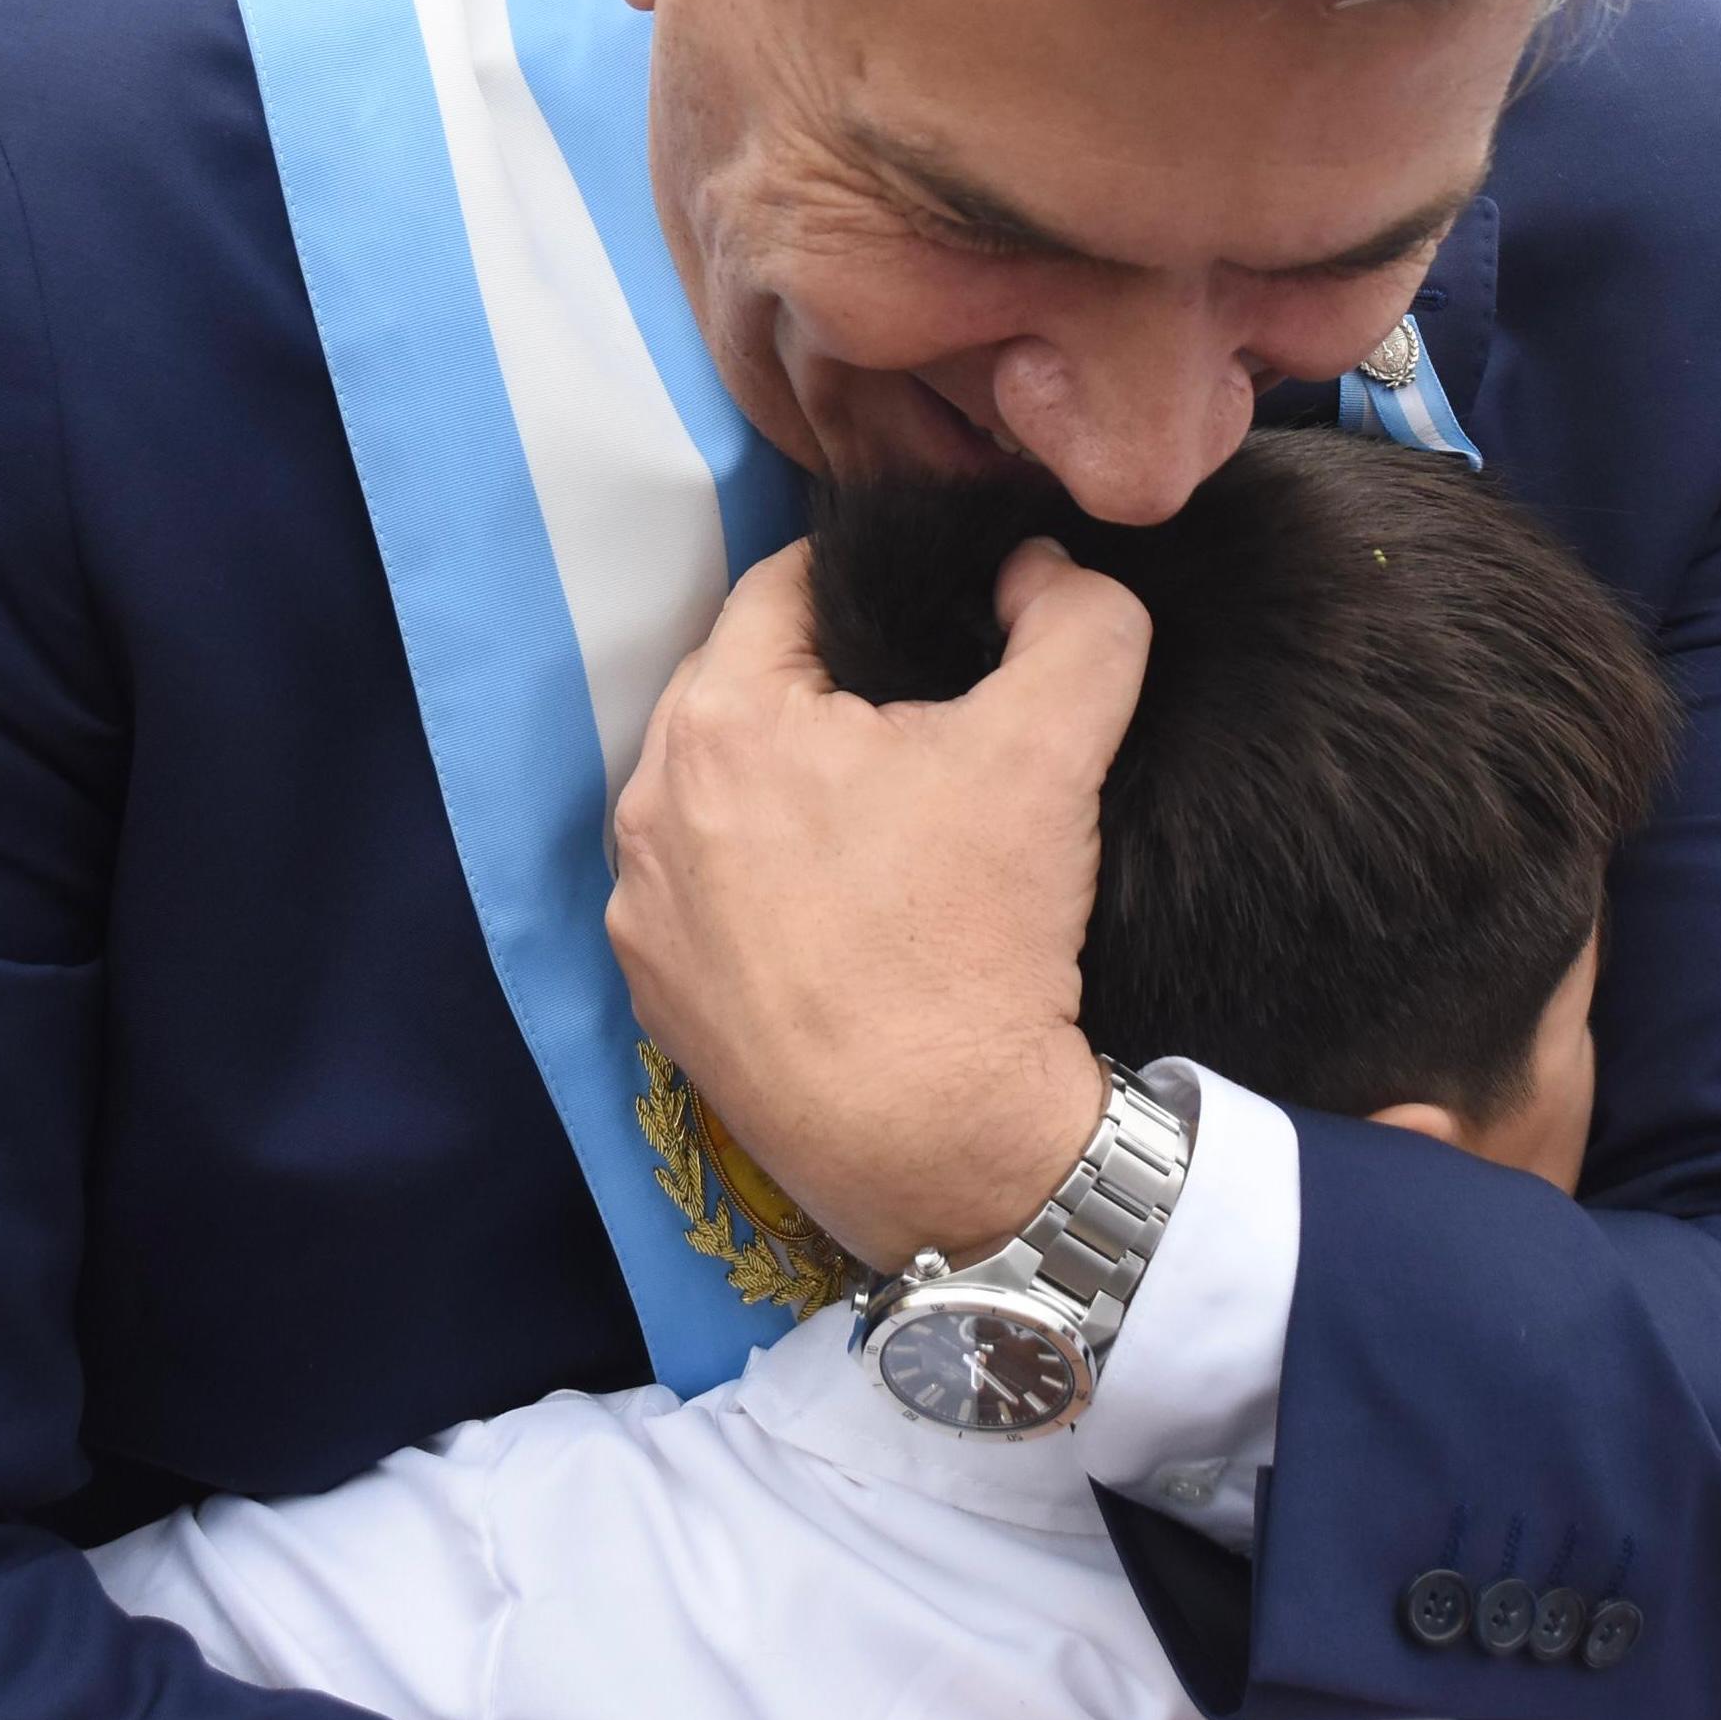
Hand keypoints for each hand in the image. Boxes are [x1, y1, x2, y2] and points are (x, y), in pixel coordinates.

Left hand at [607, 537, 1147, 1268]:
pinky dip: (759, 879)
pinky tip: (841, 906)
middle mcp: (648, 808)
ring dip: (784, 782)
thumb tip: (1043, 567)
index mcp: (720, 721)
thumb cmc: (979, 943)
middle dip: (823, 683)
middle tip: (920, 714)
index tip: (932, 613)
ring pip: (715, 792)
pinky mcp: (659, 996)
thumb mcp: (1055, 748)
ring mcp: (644, 912)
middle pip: (738, 688)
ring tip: (883, 814)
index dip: (867, 584)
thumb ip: (1076, 619)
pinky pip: (704, 892)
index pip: (781, 590)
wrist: (947, 1152)